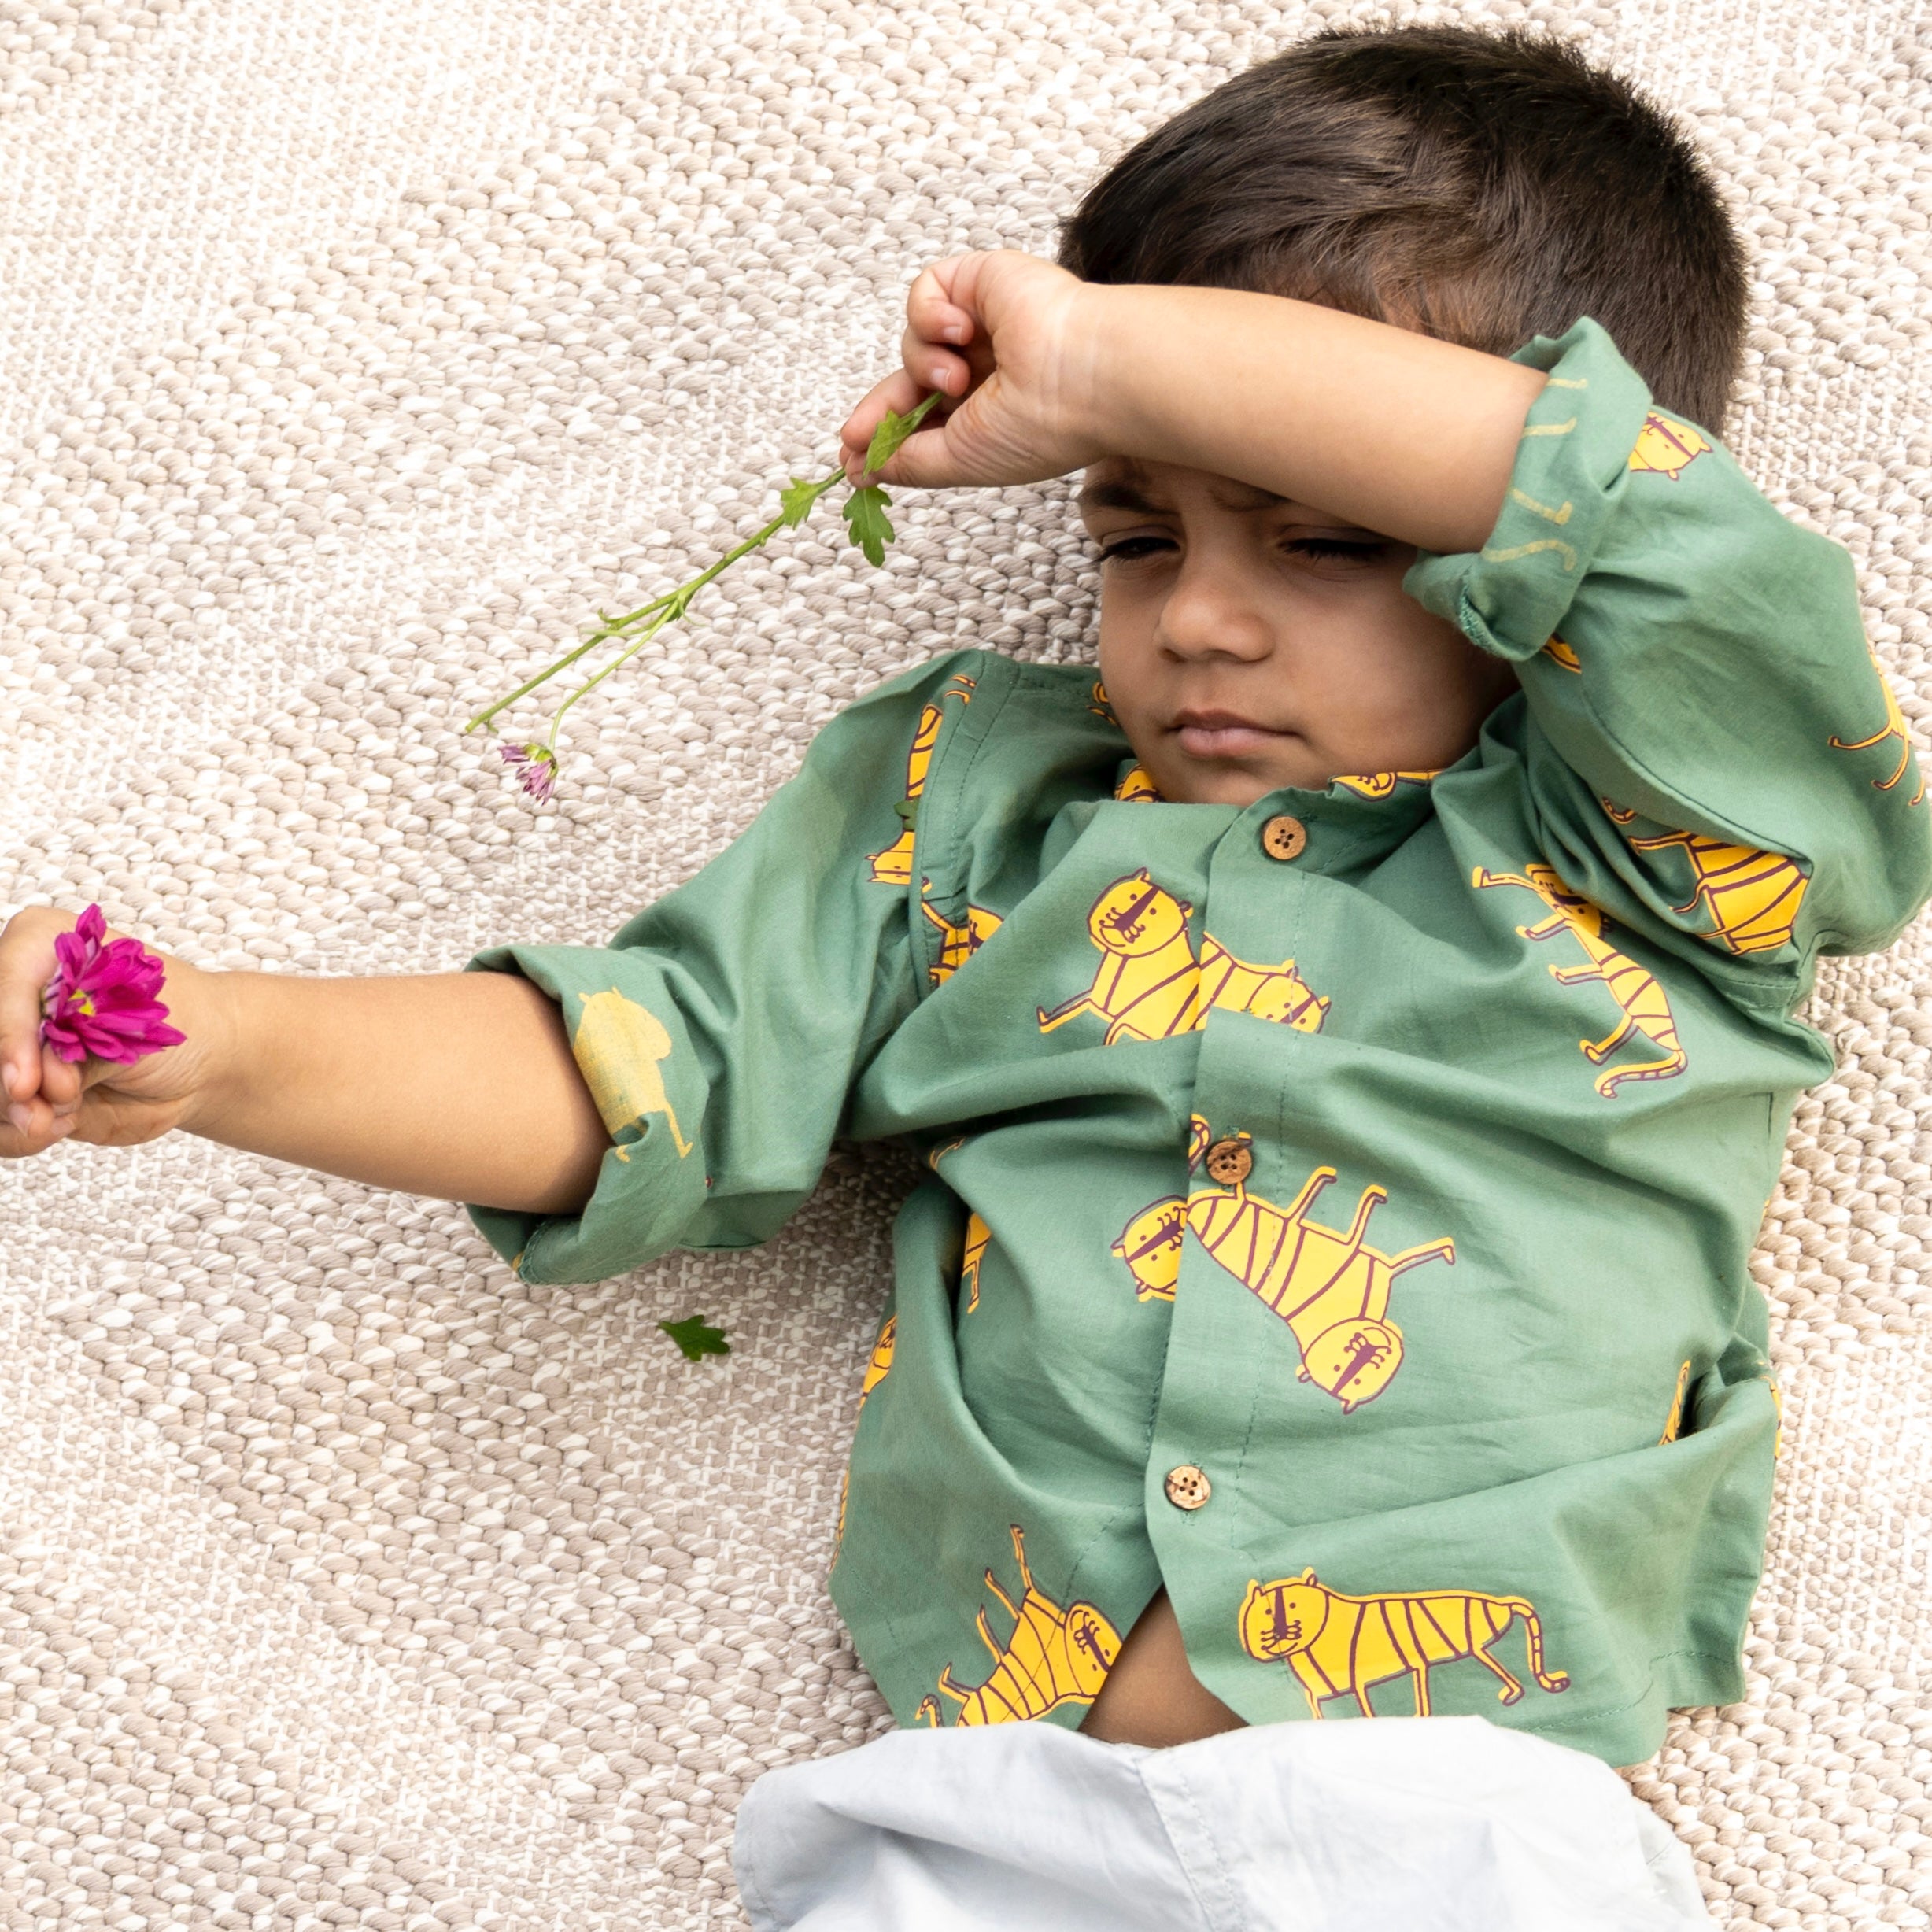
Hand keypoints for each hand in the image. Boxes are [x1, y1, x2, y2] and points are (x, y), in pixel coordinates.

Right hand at [0, 906, 227, 1155]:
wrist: (199, 1056)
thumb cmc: (174, 1017)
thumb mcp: (133, 1022)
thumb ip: (77, 1052)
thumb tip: (36, 1086)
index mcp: (38, 946)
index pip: (5, 989)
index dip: (9, 1039)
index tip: (24, 1083)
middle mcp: (13, 994)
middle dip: (10, 1088)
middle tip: (55, 1107)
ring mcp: (11, 1045)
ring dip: (16, 1116)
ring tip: (68, 1115)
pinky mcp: (17, 1089)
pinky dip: (21, 1135)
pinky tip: (64, 1122)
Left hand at [839, 250, 1106, 489]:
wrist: (1084, 375)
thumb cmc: (1040, 425)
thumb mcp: (961, 461)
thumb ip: (908, 463)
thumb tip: (860, 470)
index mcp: (988, 413)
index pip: (921, 420)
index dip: (882, 436)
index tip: (849, 460)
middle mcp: (986, 369)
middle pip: (908, 382)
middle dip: (881, 409)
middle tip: (855, 435)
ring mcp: (984, 324)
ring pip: (913, 342)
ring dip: (922, 364)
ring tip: (957, 377)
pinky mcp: (980, 280)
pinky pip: (925, 291)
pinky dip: (928, 314)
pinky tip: (960, 331)